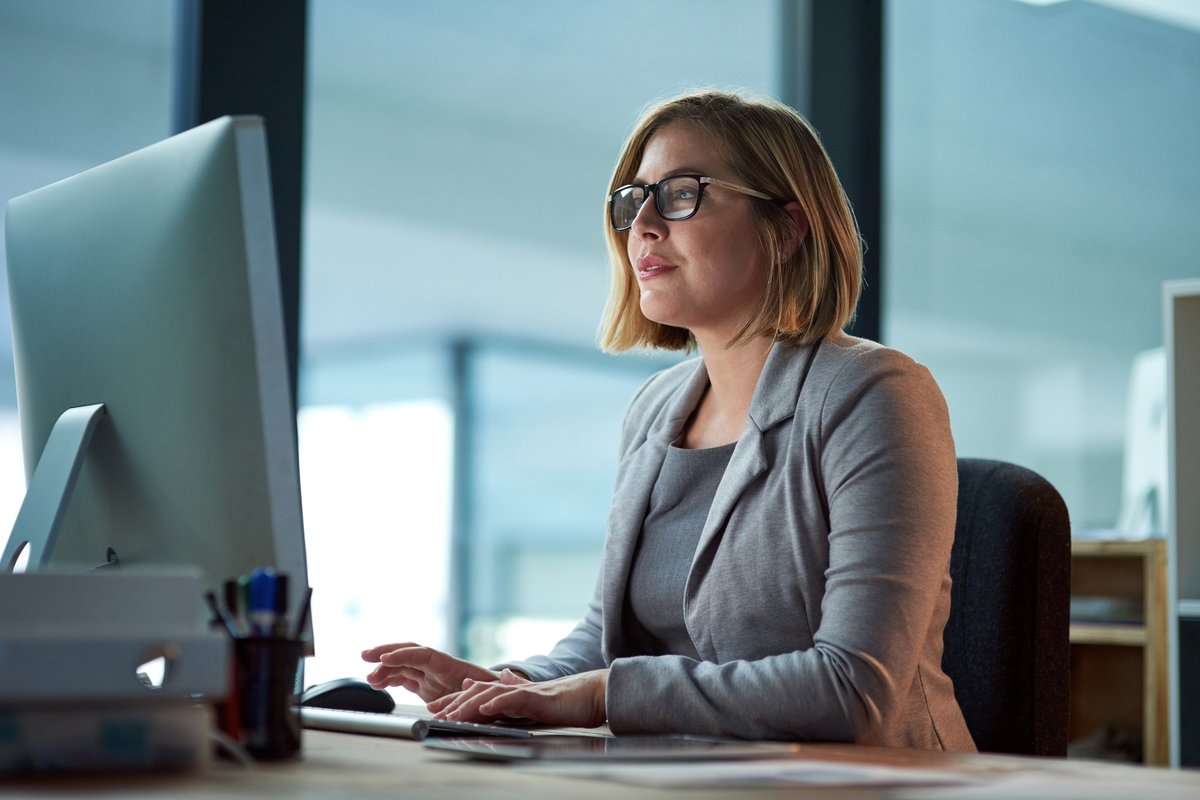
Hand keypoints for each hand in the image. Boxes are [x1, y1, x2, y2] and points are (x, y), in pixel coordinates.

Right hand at [361, 642, 499, 701]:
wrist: (491, 693)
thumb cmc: (489, 690)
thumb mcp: (484, 689)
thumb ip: (475, 687)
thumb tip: (470, 684)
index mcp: (449, 664)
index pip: (422, 654)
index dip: (403, 655)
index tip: (385, 659)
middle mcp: (436, 665)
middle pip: (408, 652)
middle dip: (386, 651)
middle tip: (365, 655)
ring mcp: (428, 673)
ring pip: (402, 666)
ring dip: (384, 670)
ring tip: (369, 679)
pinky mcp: (425, 684)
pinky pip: (403, 677)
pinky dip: (389, 679)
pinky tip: (377, 684)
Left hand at [431, 668, 607, 728]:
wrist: (594, 693)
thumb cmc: (569, 699)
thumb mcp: (537, 696)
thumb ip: (519, 688)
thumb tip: (504, 678)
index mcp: (513, 691)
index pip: (479, 694)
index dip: (457, 701)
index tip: (437, 709)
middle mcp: (515, 689)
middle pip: (478, 693)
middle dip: (454, 703)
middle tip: (434, 713)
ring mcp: (526, 692)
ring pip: (491, 695)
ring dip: (469, 705)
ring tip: (452, 715)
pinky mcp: (538, 698)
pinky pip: (514, 699)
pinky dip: (498, 703)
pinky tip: (485, 709)